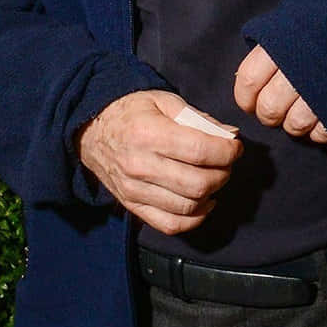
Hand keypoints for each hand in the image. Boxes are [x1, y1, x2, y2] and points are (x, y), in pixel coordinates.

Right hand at [77, 90, 242, 234]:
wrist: (90, 132)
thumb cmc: (131, 111)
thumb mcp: (163, 100)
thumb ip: (197, 117)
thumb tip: (229, 135)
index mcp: (149, 133)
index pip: (200, 151)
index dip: (227, 152)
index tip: (235, 147)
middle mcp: (140, 166)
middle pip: (197, 183)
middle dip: (223, 174)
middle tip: (226, 162)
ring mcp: (135, 191)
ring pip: (187, 207)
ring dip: (211, 195)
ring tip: (215, 178)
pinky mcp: (133, 207)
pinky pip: (170, 225)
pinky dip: (194, 219)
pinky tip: (204, 203)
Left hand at [234, 45, 326, 142]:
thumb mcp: (294, 16)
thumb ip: (271, 43)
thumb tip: (251, 75)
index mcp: (279, 45)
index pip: (248, 82)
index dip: (246, 97)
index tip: (251, 102)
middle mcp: (296, 70)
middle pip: (269, 109)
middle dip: (270, 114)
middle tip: (279, 109)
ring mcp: (321, 92)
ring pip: (294, 125)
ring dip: (295, 124)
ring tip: (304, 112)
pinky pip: (321, 133)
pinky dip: (319, 130)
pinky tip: (324, 116)